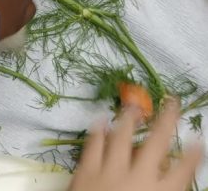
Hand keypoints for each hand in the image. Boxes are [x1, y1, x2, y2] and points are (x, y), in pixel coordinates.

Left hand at [69, 101, 203, 190]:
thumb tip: (171, 186)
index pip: (183, 172)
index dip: (192, 156)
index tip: (197, 140)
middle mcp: (138, 179)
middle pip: (156, 144)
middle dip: (166, 121)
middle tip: (172, 101)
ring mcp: (110, 172)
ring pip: (122, 138)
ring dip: (129, 119)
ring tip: (134, 104)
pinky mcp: (85, 171)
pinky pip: (92, 145)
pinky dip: (97, 130)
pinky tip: (100, 117)